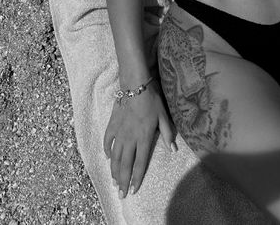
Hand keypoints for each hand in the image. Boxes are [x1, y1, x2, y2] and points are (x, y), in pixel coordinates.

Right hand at [103, 80, 176, 197]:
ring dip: (114, 170)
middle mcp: (130, 138)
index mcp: (143, 137)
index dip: (136, 178)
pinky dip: (107, 150)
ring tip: (114, 182)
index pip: (139, 163)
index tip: (134, 190)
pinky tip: (108, 157)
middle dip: (123, 181)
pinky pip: (108, 141)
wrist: (135, 85)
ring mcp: (120, 132)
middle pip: (125, 164)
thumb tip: (173, 149)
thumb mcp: (163, 116)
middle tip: (121, 194)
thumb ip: (167, 133)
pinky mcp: (112, 125)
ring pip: (114, 156)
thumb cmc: (152, 100)